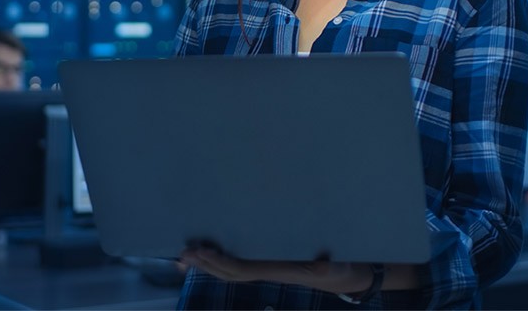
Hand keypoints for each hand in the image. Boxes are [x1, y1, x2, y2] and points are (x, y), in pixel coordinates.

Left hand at [179, 246, 373, 294]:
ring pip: (231, 272)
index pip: (243, 269)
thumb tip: (322, 264)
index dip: (222, 263)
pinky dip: (220, 262)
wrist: (342, 274)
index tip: (203, 253)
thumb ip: (328, 263)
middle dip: (206, 264)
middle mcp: (268, 273)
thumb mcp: (335, 262)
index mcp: (278, 270)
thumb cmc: (338, 263)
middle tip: (184, 253)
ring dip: (208, 265)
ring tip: (187, 256)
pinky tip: (208, 257)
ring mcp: (266, 272)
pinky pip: (238, 267)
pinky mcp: (266, 267)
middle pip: (230, 273)